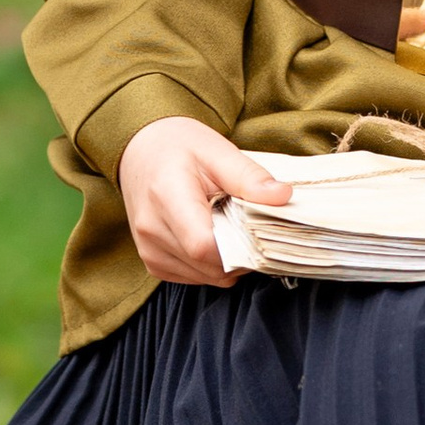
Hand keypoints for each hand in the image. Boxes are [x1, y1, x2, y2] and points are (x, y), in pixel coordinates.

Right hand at [117, 116, 293, 288]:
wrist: (141, 151)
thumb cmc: (178, 147)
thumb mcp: (217, 151)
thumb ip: (249, 177)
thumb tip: (283, 196)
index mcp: (166, 196)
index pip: (204, 246)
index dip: (239, 247)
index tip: (256, 229)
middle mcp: (151, 229)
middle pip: (209, 266)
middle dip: (239, 254)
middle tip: (248, 226)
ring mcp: (148, 249)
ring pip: (205, 277)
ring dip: (227, 261)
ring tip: (227, 227)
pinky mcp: (152, 262)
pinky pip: (193, 277)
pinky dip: (211, 265)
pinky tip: (212, 237)